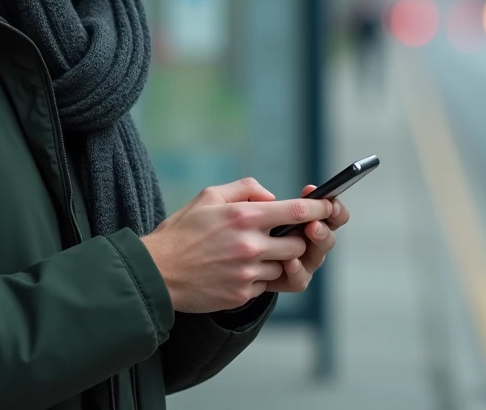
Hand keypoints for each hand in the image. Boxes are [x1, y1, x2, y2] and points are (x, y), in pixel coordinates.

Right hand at [141, 178, 333, 313]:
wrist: (157, 272)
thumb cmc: (182, 231)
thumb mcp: (209, 196)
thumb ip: (246, 189)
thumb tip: (273, 198)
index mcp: (244, 217)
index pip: (297, 212)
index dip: (319, 209)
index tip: (328, 206)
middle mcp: (250, 245)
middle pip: (299, 245)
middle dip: (298, 240)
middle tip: (286, 235)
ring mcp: (247, 273)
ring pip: (285, 267)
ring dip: (277, 260)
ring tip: (253, 253)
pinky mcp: (241, 294)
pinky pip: (266, 285)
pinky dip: (259, 277)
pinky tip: (237, 269)